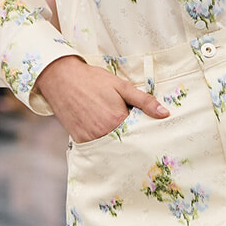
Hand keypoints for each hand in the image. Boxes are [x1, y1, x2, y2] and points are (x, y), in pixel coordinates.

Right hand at [37, 54, 168, 142]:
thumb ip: (144, 101)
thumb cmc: (92, 80)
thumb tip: (164, 114)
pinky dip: (102, 141)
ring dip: (117, 140)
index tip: (146, 128)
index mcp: (117, 120)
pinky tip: (102, 129)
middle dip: (131, 137)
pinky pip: (97, 147)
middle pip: (126, 142)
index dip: (144, 130)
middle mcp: (104, 133)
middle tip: (129, 127)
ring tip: (115, 127)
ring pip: (111, 146)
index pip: (139, 133)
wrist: (61, 79)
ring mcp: (90, 138)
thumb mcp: (121, 86)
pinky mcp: (80, 140)